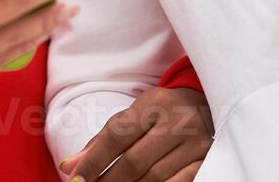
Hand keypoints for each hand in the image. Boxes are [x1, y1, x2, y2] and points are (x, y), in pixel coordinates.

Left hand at [58, 86, 212, 181]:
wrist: (207, 103)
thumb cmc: (162, 110)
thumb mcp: (134, 113)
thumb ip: (104, 138)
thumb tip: (71, 165)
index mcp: (154, 104)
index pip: (116, 135)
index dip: (93, 159)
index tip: (75, 176)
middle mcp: (177, 122)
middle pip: (134, 160)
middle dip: (108, 179)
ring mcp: (197, 144)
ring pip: (155, 177)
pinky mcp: (208, 160)